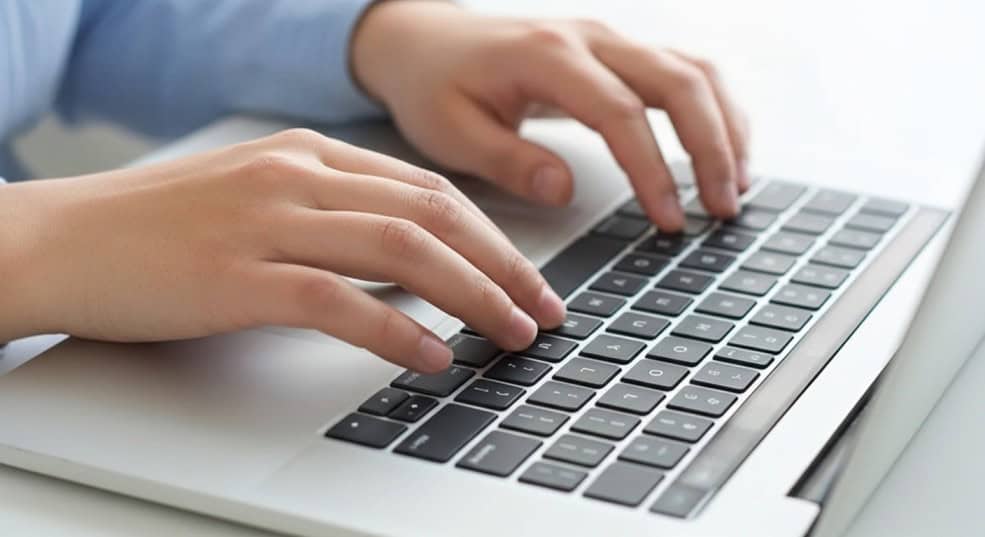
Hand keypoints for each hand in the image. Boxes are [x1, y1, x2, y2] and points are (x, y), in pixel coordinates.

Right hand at [0, 129, 565, 371]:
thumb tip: (407, 255)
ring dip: (471, 295)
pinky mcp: (237, 277)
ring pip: (402, 250)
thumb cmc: (157, 226)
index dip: (491, 234)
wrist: (60, 239)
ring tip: (510, 334)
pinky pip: (338, 300)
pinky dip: (395, 329)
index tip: (527, 274)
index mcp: (307, 154)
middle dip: (503, 265)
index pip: (427, 188)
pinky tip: (430, 355)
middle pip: (433, 215)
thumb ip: (329, 212)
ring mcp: (267, 222)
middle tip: (543, 309)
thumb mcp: (256, 196)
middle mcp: (297, 176)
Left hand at [352, 2, 749, 230]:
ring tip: (735, 186)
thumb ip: (508, 160)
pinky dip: (713, 110)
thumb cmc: (435, 86)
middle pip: (678, 82)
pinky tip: (724, 150)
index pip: (621, 113)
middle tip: (722, 209)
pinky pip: (683, 71)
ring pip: (693, 70)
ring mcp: (608, 40)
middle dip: (711, 149)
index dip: (653, 170)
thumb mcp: (451, 132)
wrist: (425, 42)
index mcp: (546, 57)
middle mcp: (589, 38)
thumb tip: (564, 190)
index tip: (670, 220)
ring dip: (725, 127)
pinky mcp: (617, 52)